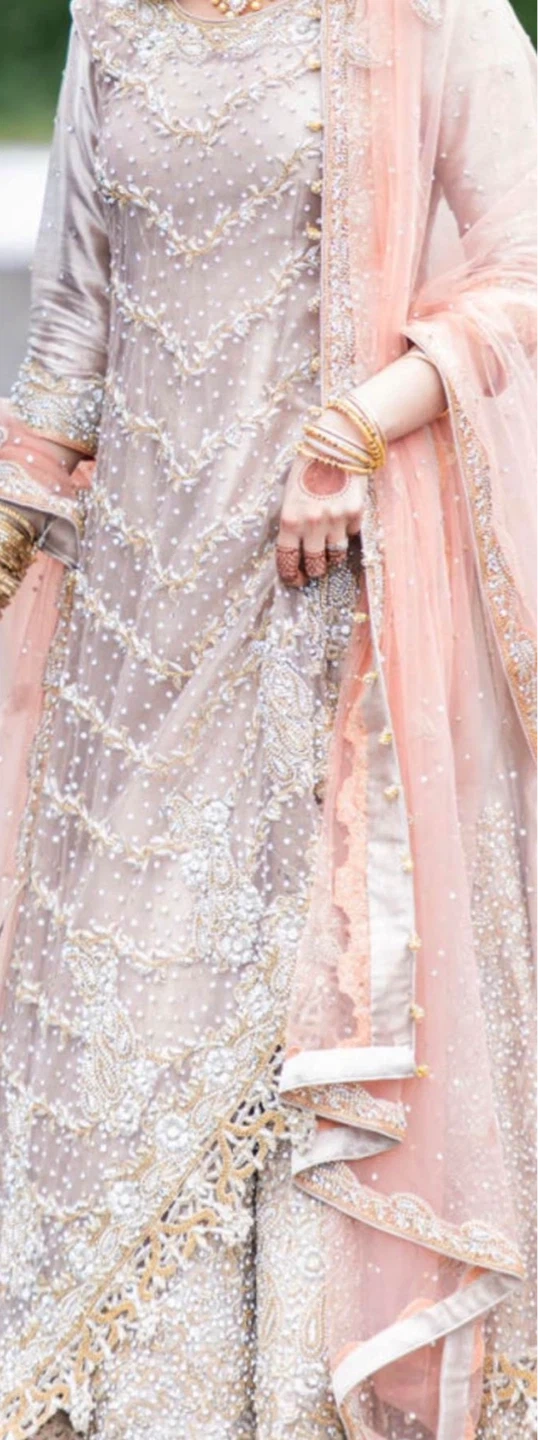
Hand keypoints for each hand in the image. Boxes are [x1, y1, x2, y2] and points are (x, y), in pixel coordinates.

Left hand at [276, 451, 367, 587]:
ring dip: (333, 557)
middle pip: (315, 564)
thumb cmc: (307, 465)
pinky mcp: (356, 513)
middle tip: (314, 568)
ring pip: (336, 555)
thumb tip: (295, 546)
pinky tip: (343, 518)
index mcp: (290, 519)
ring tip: (330, 550)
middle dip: (314, 570)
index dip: (291, 574)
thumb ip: (292, 520)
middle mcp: (312, 523)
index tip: (295, 580)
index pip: (287, 559)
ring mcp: (336, 520)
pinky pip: (351, 534)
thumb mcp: (290, 493)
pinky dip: (347, 531)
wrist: (337, 441)